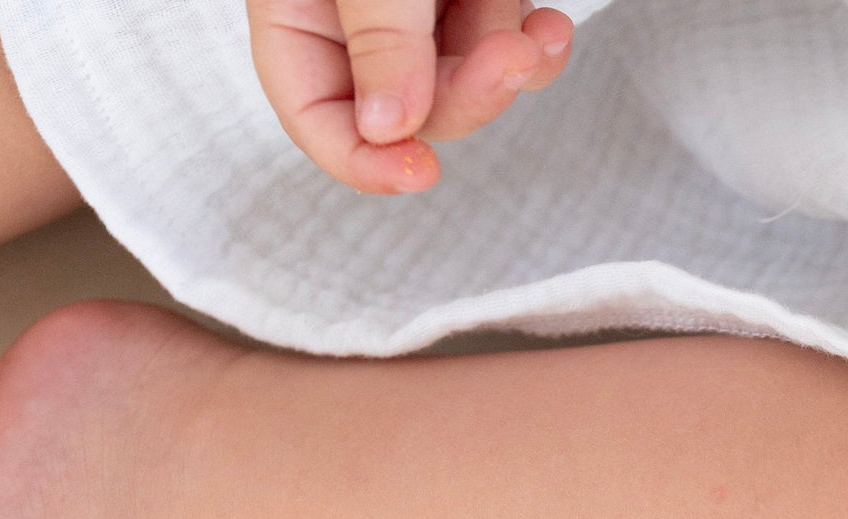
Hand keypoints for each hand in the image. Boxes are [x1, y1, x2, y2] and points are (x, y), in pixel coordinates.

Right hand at [248, 0, 573, 194]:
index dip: (363, 162)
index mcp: (296, 14)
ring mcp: (415, 13)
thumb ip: (377, 35)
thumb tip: (390, 128)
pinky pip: (502, 44)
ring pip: (468, 82)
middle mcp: (352, 23)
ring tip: (540, 30)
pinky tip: (552, 31)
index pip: (315, 119)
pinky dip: (530, 45)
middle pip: (411, 112)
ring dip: (508, 65)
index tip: (419, 172)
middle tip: (511, 58)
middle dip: (469, 96)